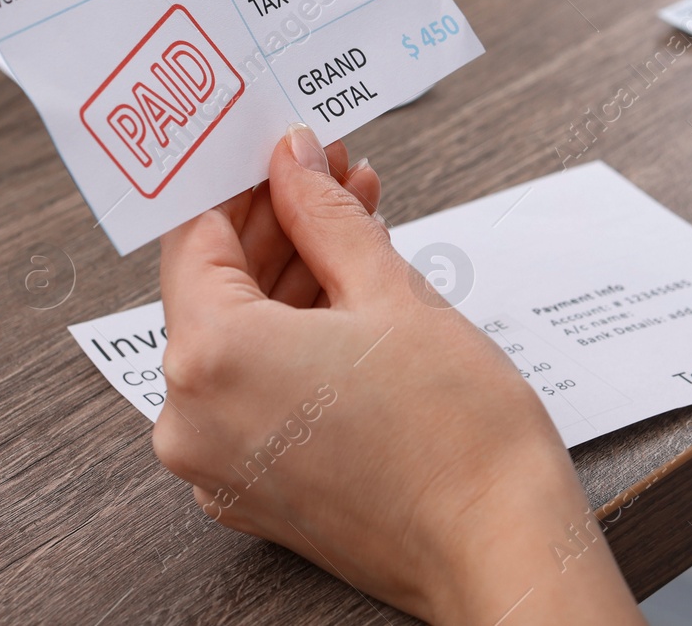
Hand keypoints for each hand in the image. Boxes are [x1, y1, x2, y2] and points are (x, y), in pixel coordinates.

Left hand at [152, 124, 643, 623]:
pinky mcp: (252, 488)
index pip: (196, 238)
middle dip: (277, 223)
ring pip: (238, 340)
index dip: (243, 182)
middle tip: (334, 175)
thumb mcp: (391, 292)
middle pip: (216, 289)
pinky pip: (254, 390)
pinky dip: (293, 339)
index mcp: (210, 359)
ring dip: (293, 277)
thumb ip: (325, 216)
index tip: (281, 149)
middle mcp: (191, 417)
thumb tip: (293, 162)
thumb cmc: (455, 427)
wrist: (499, 542)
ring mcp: (217, 463)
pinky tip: (349, 293)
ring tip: (358, 223)